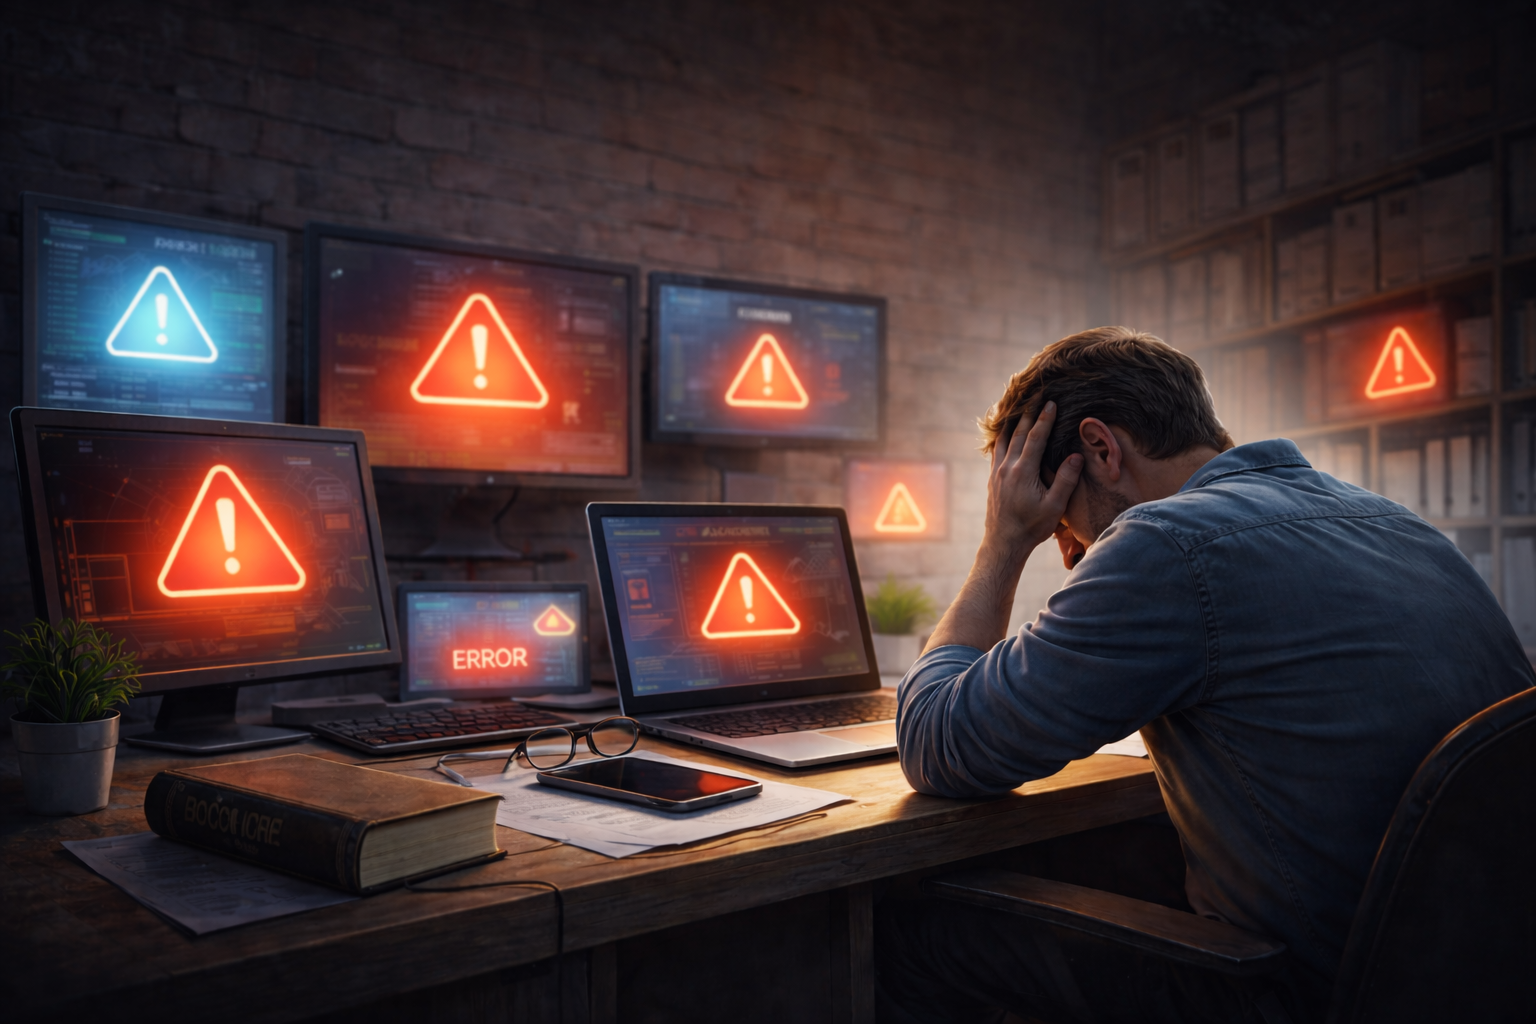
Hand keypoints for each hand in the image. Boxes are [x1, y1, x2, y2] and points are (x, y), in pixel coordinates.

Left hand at [981, 402, 1082, 565]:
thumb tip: (1075, 455)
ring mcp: (996, 472)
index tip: (1051, 402)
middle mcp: (1006, 467)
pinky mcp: (992, 479)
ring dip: (1012, 422)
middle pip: (1017, 433)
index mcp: (1023, 471)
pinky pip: (996, 450)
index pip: (1035, 438)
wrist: (1004, 543)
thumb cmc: (1032, 527)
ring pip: (1003, 439)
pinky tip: (1004, 433)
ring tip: (1018, 407)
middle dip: (1028, 413)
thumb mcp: (1054, 507)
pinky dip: (1001, 437)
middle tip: (1035, 395)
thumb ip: (1065, 480)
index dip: (1044, 419)